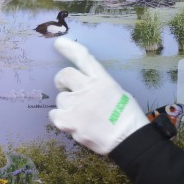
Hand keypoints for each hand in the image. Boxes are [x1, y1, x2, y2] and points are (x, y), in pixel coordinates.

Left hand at [49, 37, 149, 154]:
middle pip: (64, 75)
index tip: (58, 43)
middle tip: (67, 89)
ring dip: (66, 105)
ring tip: (78, 115)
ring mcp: (77, 105)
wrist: (128, 139)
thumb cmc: (127, 117)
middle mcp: (87, 88)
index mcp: (102, 80)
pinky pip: (54, 114)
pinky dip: (60, 118)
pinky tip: (71, 123)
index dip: (69, 48)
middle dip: (62, 81)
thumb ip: (99, 86)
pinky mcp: (69, 121)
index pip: (83, 58)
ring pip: (60, 98)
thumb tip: (84, 86)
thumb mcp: (117, 92)